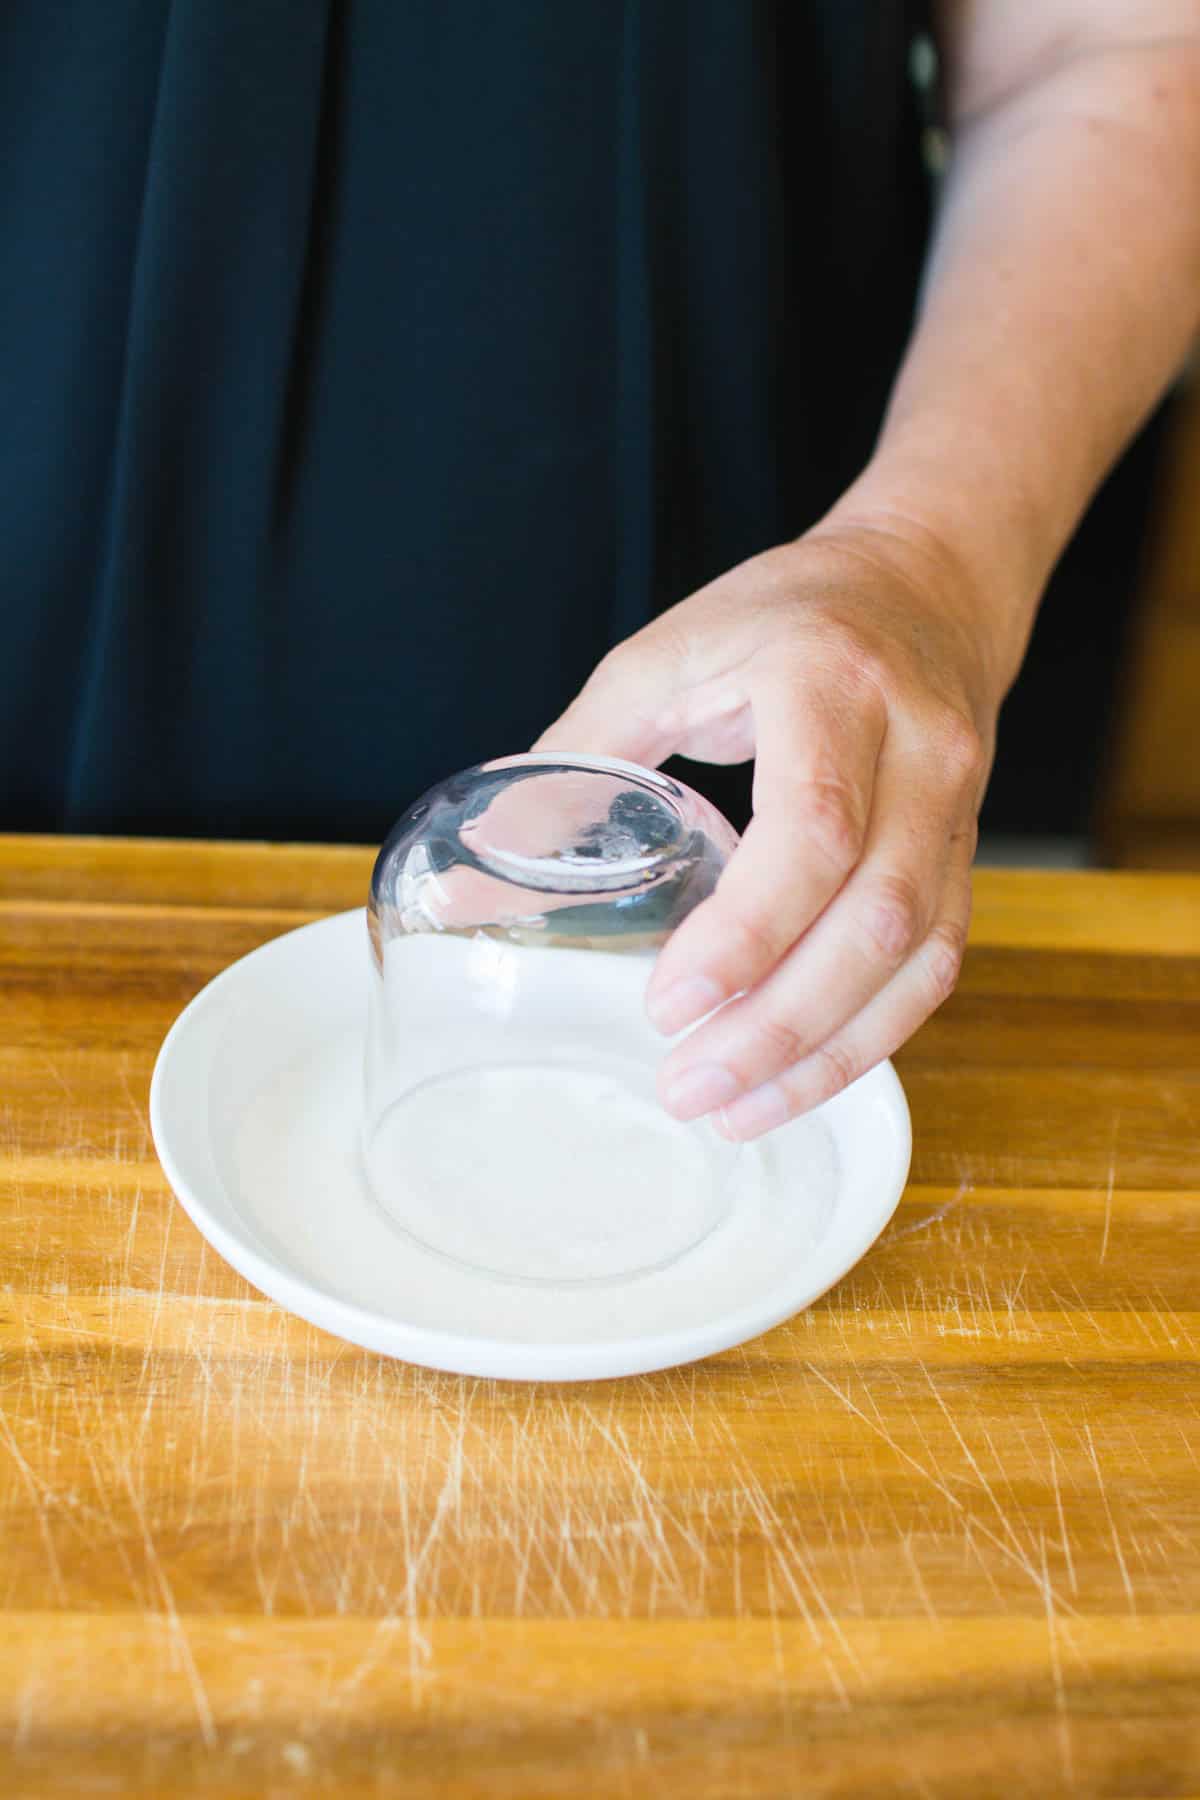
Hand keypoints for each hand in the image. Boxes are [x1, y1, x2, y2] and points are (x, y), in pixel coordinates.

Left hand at [534, 520, 997, 1138]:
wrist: (925, 589)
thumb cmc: (784, 619)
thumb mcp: (668, 654)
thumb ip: (582, 751)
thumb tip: (487, 860)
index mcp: (831, 684)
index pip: (813, 828)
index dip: (747, 930)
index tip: (668, 1000)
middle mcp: (919, 750)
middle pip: (872, 916)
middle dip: (779, 1023)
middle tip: (687, 1084)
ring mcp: (958, 809)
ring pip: (914, 957)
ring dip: (825, 1052)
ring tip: (732, 1109)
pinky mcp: (964, 857)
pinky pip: (934, 967)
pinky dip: (868, 1037)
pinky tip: (798, 1080)